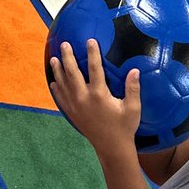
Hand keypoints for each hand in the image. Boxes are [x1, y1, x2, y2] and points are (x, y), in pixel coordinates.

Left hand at [49, 39, 140, 156]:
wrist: (111, 147)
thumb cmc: (124, 127)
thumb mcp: (133, 108)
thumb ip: (133, 88)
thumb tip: (135, 70)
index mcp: (99, 94)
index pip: (94, 68)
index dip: (92, 53)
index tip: (90, 40)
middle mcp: (84, 98)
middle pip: (72, 73)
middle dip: (68, 57)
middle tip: (64, 44)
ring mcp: (75, 107)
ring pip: (63, 84)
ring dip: (58, 71)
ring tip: (53, 58)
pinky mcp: (72, 114)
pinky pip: (61, 99)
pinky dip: (56, 89)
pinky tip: (53, 82)